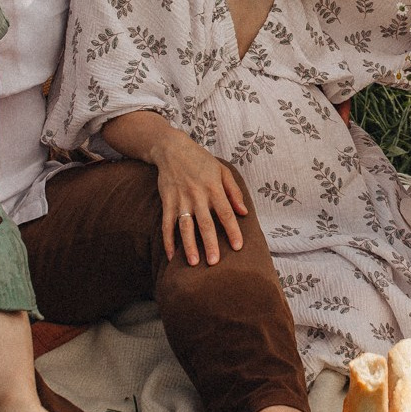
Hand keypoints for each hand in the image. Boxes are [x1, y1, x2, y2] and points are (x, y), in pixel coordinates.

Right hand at [152, 131, 247, 264]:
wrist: (172, 149)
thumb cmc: (201, 160)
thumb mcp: (222, 170)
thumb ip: (234, 192)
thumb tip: (244, 213)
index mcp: (214, 188)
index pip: (225, 212)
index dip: (232, 230)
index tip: (238, 247)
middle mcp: (197, 195)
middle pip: (205, 223)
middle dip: (210, 243)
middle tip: (214, 262)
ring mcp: (180, 199)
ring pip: (185, 226)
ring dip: (188, 245)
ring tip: (193, 263)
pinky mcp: (167, 201)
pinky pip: (166, 224)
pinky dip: (167, 240)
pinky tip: (171, 256)